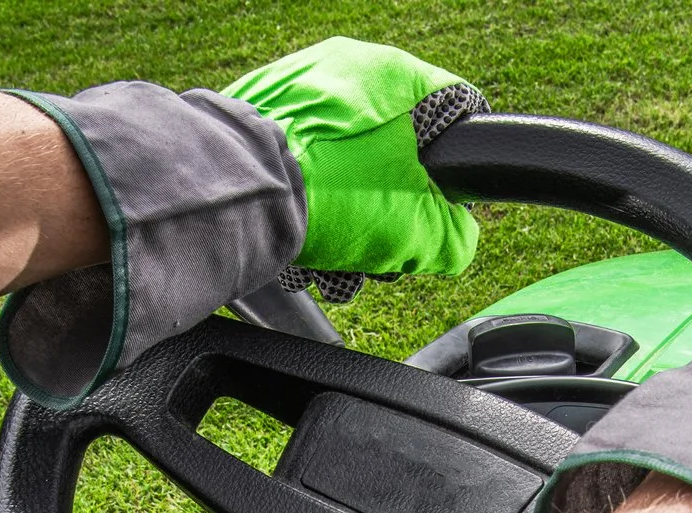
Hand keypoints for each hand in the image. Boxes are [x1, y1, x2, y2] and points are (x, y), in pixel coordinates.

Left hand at [224, 37, 483, 289]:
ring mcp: (294, 94)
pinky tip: (303, 250)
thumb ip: (452, 236)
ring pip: (345, 167)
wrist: (236, 196)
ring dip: (349, 222)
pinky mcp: (258, 124)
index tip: (444, 209)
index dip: (454, 170)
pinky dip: (308, 210)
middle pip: (393, 150)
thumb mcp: (415, 226)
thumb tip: (455, 242)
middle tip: (385, 246)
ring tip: (338, 263)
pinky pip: (302, 170)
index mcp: (391, 73)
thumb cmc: (329, 192)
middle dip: (393, 210)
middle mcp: (340, 71)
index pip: (453, 112)